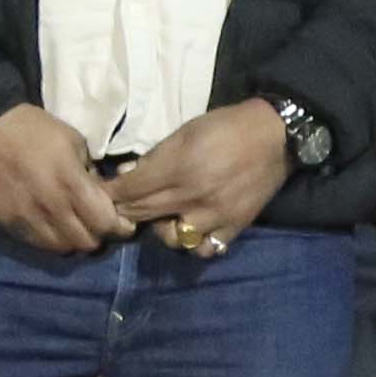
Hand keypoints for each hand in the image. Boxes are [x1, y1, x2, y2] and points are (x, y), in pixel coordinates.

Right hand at [0, 102, 135, 254]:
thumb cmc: (36, 130)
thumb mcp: (74, 142)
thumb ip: (91, 174)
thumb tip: (100, 195)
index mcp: (71, 183)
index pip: (105, 223)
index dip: (119, 227)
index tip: (123, 223)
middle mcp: (51, 206)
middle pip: (87, 242)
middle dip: (98, 234)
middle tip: (97, 223)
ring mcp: (27, 218)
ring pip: (62, 248)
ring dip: (73, 239)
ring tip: (73, 225)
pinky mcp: (8, 222)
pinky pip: (37, 243)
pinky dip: (50, 238)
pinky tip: (51, 224)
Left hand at [102, 99, 292, 255]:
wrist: (274, 137)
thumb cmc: (225, 127)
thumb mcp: (185, 132)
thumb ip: (155, 156)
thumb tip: (126, 174)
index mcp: (178, 166)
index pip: (131, 190)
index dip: (111, 194)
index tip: (101, 195)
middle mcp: (192, 195)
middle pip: (144, 213)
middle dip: (125, 212)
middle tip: (117, 210)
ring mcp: (213, 215)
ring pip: (171, 237)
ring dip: (159, 229)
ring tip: (162, 218)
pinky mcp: (233, 227)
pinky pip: (204, 249)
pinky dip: (193, 243)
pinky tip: (191, 231)